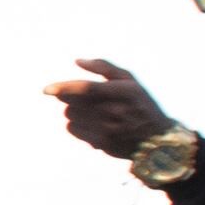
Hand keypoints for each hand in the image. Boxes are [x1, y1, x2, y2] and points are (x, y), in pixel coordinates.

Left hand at [46, 59, 174, 160]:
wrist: (157, 139)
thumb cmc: (139, 103)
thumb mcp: (130, 81)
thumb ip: (104, 67)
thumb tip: (77, 61)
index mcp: (124, 91)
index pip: (87, 88)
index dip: (65, 88)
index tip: (47, 90)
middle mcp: (116, 111)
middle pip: (74, 102)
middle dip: (71, 97)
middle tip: (86, 99)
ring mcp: (109, 129)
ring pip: (70, 115)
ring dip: (73, 110)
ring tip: (92, 112)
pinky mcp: (102, 143)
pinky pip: (72, 129)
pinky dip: (75, 124)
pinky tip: (91, 123)